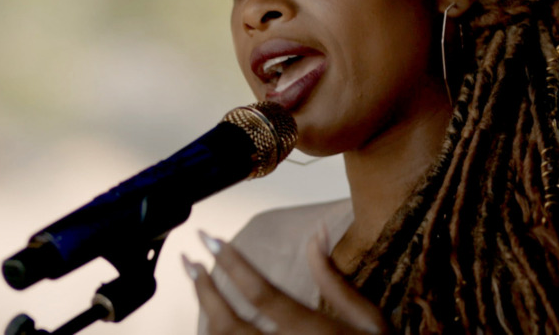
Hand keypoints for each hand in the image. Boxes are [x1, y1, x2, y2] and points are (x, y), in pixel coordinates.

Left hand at [184, 225, 389, 334]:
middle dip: (203, 290)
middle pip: (229, 324)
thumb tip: (317, 233)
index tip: (210, 239)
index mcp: (313, 331)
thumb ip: (334, 278)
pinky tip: (212, 322)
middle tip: (190, 261)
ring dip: (204, 314)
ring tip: (196, 286)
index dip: (231, 263)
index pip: (261, 293)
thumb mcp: (369, 319)